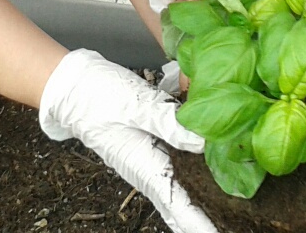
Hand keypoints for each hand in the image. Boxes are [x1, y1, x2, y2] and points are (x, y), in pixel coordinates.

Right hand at [39, 49, 217, 232]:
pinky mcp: (148, 147)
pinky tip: (210, 178)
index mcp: (143, 165)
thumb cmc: (97, 95)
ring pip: (178, 192)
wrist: (71, 87)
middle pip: (180, 206)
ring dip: (201, 202)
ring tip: (229, 210)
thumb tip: (202, 143)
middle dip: (205, 218)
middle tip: (234, 224)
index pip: (177, 205)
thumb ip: (167, 122)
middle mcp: (146, 170)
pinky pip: (174, 172)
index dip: (200, 223)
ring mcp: (146, 160)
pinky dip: (193, 180)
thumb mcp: (134, 103)